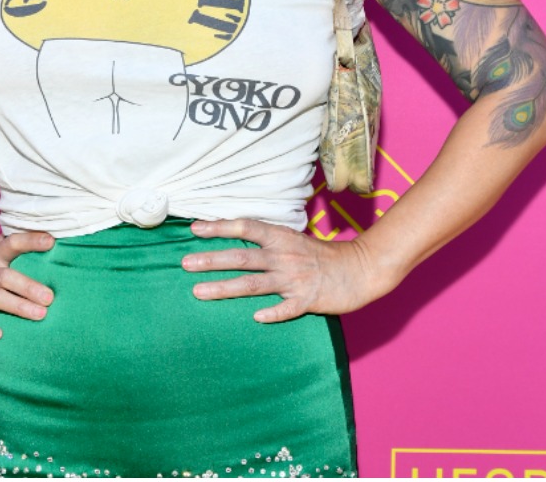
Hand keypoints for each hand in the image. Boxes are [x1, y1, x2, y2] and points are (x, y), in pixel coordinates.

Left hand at [184, 218, 397, 321]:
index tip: (194, 229)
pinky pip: (287, 309)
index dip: (220, 227)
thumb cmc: (322, 256)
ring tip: (199, 291)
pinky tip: (256, 318)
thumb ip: (268, 241)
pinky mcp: (308, 300)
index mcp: (281, 238)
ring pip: (253, 284)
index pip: (245, 228)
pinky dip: (272, 313)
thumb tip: (236, 239)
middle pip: (242, 258)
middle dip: (211, 260)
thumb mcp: (294, 240)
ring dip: (224, 288)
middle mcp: (284, 257)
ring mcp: (295, 279)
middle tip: (184, 264)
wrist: (361, 269)